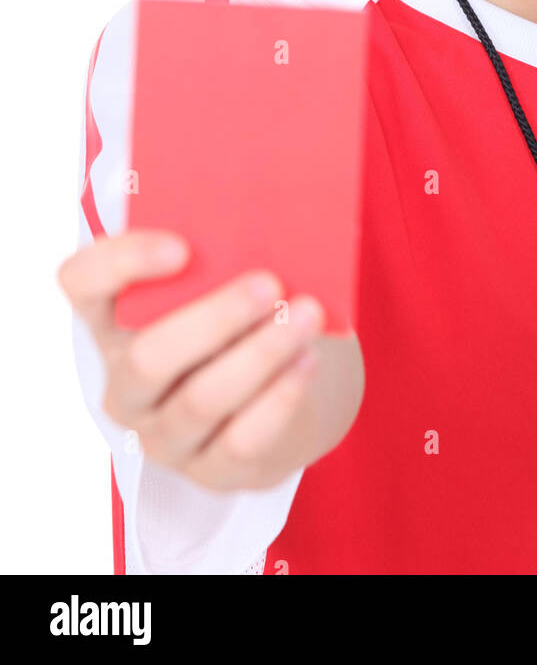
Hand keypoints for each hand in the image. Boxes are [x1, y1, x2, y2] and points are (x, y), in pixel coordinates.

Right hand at [58, 230, 364, 491]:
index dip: (121, 263)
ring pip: (201, 400)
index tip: (182, 247)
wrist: (273, 393)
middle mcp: (126, 382)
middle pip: (148, 357)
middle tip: (270, 284)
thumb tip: (267, 212)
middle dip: (215, 318)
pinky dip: (279, 398)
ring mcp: (163, 434)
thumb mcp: (221, 280)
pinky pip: (240, 441)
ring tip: (306, 315)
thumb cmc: (240, 316)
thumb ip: (223, 248)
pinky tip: (307, 361)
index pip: (83, 283)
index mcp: (113, 319)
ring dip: (261, 354)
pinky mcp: (210, 471)